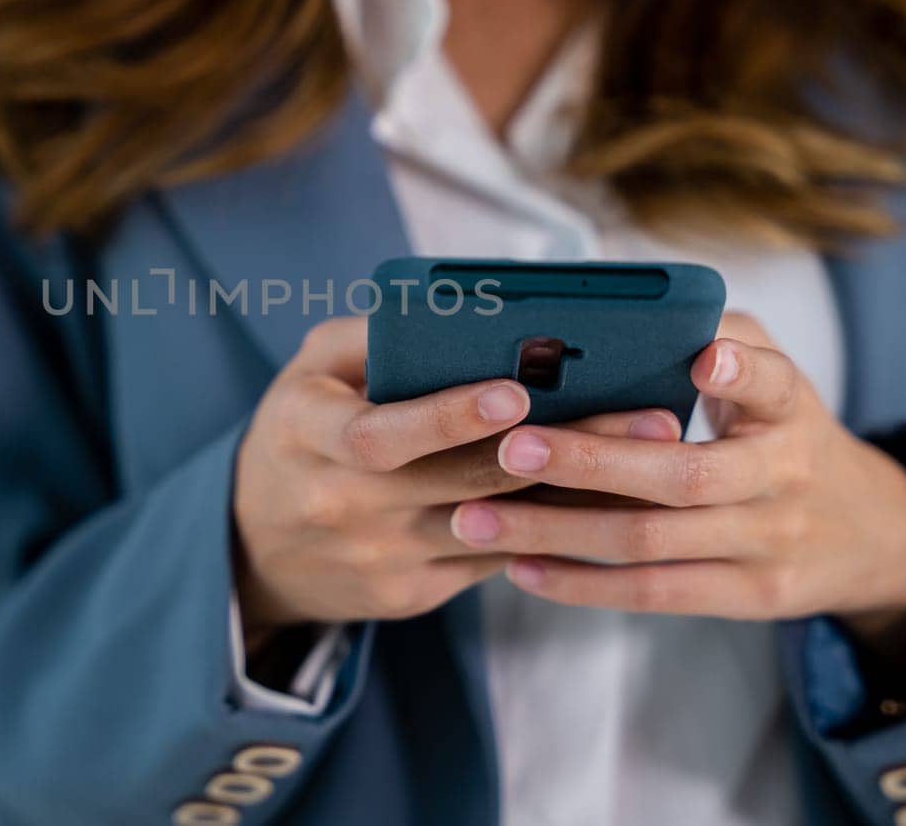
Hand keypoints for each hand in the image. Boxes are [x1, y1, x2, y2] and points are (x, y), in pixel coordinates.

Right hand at [232, 317, 679, 643]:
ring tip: (651, 454)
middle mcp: (343, 505)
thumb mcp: (308, 373)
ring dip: (577, 492)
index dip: (447, 416)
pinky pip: (494, 560)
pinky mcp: (412, 595)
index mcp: (308, 437)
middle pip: (463, 480)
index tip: (516, 392)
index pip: (380, 435)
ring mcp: (381, 558)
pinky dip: (553, 529)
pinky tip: (613, 499)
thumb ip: (370, 339)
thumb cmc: (297, 437)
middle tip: (643, 417)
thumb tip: (458, 310)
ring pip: (495, 526)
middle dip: (560, 447)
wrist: (254, 550)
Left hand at [448, 314, 905, 648]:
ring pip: (650, 541)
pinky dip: (583, 583)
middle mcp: (781, 477)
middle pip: (683, 475)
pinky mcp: (748, 596)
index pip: (775, 383)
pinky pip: (655, 593)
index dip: (740, 370)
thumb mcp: (774, 378)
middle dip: (591, 463)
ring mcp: (766, 543)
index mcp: (789, 410)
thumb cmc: (783, 433)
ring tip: (478, 518)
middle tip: (512, 448)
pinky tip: (520, 567)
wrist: (871, 534)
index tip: (704, 357)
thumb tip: (627, 310)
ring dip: (558, 531)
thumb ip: (717, 336)